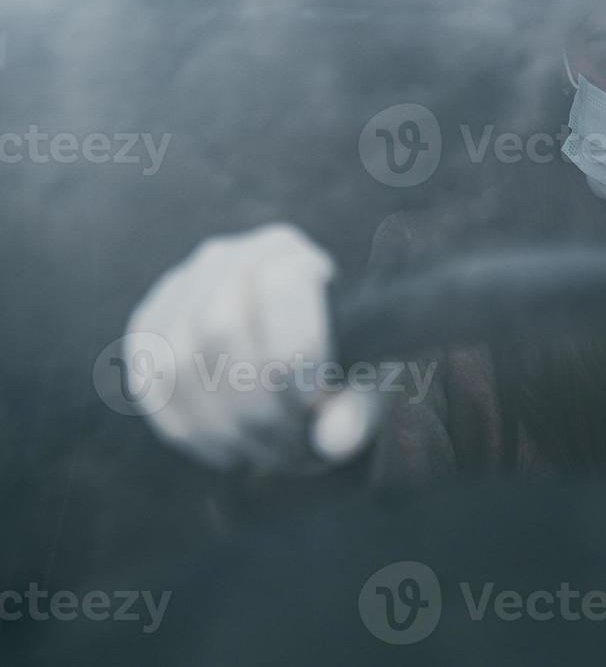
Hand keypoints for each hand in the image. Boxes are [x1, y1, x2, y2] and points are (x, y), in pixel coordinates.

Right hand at [123, 223, 382, 472]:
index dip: (294, 356)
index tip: (315, 403)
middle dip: (256, 405)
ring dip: (225, 428)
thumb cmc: (338, 367)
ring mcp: (177, 290)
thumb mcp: (363, 383)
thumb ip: (359, 408)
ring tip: (268, 451)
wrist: (294, 359)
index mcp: (288, 251)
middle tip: (291, 445)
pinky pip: (151, 388)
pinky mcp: (146, 330)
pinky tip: (233, 447)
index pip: (280, 288)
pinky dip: (193, 432)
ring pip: (178, 366)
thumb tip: (337, 441)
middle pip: (218, 328)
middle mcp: (226, 257)